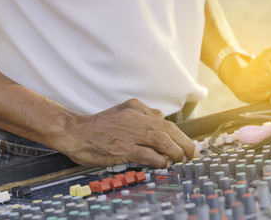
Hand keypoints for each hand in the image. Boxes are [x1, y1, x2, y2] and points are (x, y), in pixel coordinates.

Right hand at [52, 99, 198, 167]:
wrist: (76, 132)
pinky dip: (159, 159)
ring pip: (162, 140)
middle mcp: (136, 117)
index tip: (188, 144)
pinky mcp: (123, 147)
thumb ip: (142, 114)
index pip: (165, 121)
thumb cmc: (99, 125)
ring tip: (182, 160)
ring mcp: (130, 132)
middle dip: (185, 143)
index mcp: (136, 108)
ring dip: (175, 151)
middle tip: (194, 154)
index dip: (180, 134)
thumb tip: (160, 119)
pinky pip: (148, 154)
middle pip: (168, 129)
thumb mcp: (123, 111)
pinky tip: (164, 164)